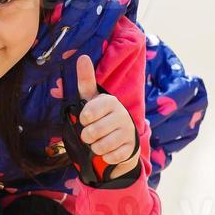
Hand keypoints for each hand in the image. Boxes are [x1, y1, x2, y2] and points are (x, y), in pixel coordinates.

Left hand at [73, 55, 138, 179]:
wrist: (121, 139)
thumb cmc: (101, 116)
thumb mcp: (91, 99)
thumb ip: (86, 80)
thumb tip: (82, 57)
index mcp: (110, 101)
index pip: (88, 112)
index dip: (83, 119)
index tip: (85, 119)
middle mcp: (121, 115)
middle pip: (92, 132)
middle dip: (87, 136)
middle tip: (90, 134)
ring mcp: (128, 132)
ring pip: (101, 146)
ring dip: (95, 148)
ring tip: (98, 143)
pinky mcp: (131, 148)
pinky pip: (112, 156)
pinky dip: (106, 157)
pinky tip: (108, 151)